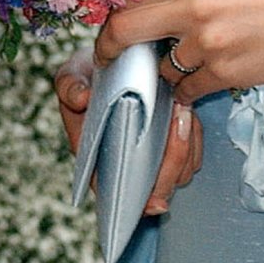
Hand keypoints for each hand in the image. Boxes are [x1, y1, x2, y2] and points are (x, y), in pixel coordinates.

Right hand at [53, 43, 203, 214]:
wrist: (113, 65)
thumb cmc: (89, 78)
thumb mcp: (71, 76)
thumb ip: (69, 87)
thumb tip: (81, 98)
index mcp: (98, 161)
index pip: (120, 193)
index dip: (139, 197)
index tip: (152, 181)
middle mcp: (127, 166)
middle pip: (158, 187)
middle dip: (173, 160)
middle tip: (177, 122)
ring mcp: (153, 157)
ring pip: (180, 172)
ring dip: (187, 146)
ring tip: (182, 111)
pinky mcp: (173, 142)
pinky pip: (193, 152)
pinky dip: (194, 136)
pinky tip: (187, 112)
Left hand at [93, 0, 263, 104]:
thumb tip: (149, 23)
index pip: (132, 0)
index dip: (113, 22)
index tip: (110, 37)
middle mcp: (193, 8)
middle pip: (125, 31)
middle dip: (111, 50)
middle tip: (112, 64)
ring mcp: (208, 43)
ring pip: (163, 69)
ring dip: (172, 73)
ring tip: (196, 66)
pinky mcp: (225, 72)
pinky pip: (189, 90)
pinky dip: (194, 90)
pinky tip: (212, 80)